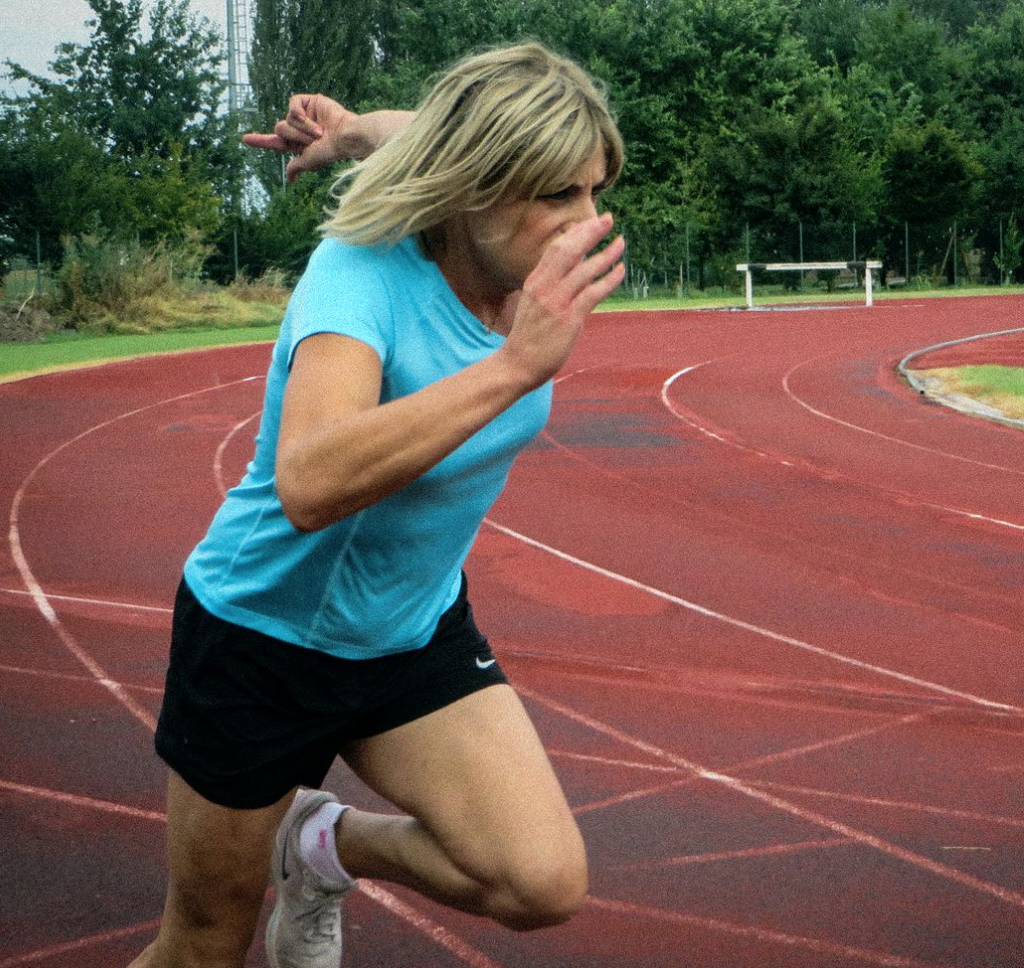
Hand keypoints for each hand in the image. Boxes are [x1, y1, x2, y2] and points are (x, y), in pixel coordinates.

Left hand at [242, 94, 364, 181]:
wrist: (344, 136)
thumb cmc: (329, 151)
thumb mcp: (308, 162)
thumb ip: (295, 166)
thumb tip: (289, 179)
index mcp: (297, 144)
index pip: (274, 142)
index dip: (260, 140)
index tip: (245, 139)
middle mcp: (299, 129)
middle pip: (279, 129)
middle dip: (294, 136)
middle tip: (314, 140)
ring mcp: (304, 115)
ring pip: (286, 118)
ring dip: (302, 128)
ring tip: (319, 132)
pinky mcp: (309, 102)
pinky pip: (292, 104)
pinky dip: (299, 113)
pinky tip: (311, 117)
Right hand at [502, 213, 624, 387]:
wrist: (516, 364)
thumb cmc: (526, 338)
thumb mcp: (532, 305)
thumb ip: (548, 288)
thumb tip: (568, 277)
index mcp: (534, 282)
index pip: (556, 248)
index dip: (575, 233)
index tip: (591, 222)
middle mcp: (544, 287)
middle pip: (569, 250)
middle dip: (590, 232)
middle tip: (608, 219)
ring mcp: (556, 302)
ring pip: (585, 269)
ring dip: (606, 254)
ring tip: (621, 243)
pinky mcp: (568, 318)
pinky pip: (592, 293)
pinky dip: (608, 280)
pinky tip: (620, 271)